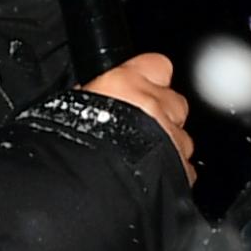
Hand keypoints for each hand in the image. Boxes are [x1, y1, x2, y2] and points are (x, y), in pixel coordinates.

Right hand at [82, 53, 195, 182]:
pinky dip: (172, 172)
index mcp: (125, 83)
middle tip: (138, 128)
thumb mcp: (67, 110)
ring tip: (140, 159)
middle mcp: (156, 106)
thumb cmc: (72, 145)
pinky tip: (149, 180)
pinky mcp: (182, 168)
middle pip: (173, 101)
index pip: (155, 65)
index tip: (138, 87)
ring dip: (167, 144)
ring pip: (181, 136)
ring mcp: (173, 137)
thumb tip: (88, 97)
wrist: (89, 186)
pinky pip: (183, 167)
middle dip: (161, 113)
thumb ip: (91, 98)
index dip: (149, 77)